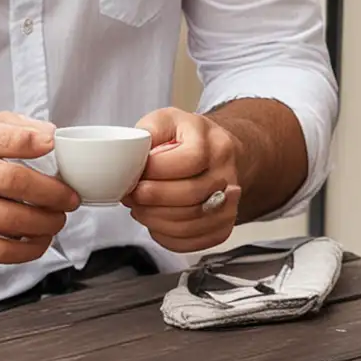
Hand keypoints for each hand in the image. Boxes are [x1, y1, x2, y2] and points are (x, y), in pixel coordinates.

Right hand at [0, 113, 79, 265]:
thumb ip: (8, 128)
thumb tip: (50, 137)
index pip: (6, 139)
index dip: (38, 143)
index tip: (58, 149)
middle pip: (14, 183)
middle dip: (53, 194)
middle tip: (70, 199)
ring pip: (9, 222)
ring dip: (45, 225)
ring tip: (57, 222)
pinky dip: (25, 250)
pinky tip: (36, 243)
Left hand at [123, 108, 242, 252]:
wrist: (217, 153)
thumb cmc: (188, 137)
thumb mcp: (167, 120)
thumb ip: (149, 130)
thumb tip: (131, 153)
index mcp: (214, 143)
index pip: (189, 161)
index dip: (156, 171)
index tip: (135, 174)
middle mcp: (226, 173)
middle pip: (190, 195)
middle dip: (152, 199)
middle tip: (131, 195)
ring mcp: (230, 202)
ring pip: (191, 222)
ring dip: (156, 220)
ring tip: (139, 209)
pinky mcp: (224, 224)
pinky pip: (194, 241)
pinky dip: (168, 237)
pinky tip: (155, 223)